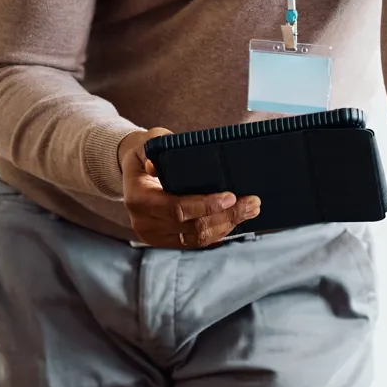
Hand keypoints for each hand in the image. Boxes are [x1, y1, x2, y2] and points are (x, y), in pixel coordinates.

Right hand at [119, 127, 259, 248]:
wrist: (134, 175)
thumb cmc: (145, 155)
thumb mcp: (146, 144)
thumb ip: (151, 149)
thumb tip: (154, 165)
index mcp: (138, 200)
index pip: (176, 209)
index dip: (205, 206)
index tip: (231, 197)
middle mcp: (144, 223)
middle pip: (192, 228)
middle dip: (226, 216)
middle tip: (252, 203)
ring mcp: (155, 236)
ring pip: (198, 239)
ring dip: (227, 226)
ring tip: (250, 211)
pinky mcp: (166, 242)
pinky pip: (196, 242)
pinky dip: (218, 232)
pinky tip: (234, 220)